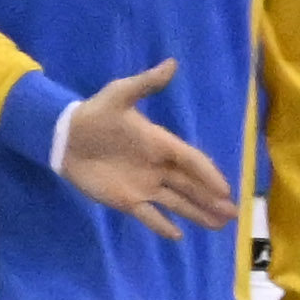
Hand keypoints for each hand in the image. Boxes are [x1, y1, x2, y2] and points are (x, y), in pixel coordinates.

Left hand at [54, 63, 238, 236]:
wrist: (65, 136)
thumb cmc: (94, 114)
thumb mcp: (118, 95)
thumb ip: (145, 84)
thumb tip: (171, 63)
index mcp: (161, 143)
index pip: (191, 161)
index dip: (209, 175)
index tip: (226, 189)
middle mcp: (158, 167)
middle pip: (191, 186)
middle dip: (212, 199)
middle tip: (234, 214)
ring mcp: (144, 186)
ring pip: (177, 202)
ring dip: (198, 214)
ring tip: (220, 226)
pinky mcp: (127, 201)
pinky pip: (149, 216)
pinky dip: (162, 226)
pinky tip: (179, 237)